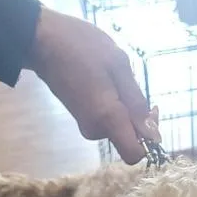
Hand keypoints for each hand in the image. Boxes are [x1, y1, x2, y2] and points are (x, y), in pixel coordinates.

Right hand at [27, 7, 159, 163]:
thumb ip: (136, 102)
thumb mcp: (118, 66)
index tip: (150, 113)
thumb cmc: (82, 47)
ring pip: (119, 127)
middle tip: (132, 83)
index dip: (149, 141)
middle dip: (138, 117)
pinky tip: (105, 80)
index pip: (134, 154)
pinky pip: (108, 120)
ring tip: (114, 75)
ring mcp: (87, 125)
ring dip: (125, 106)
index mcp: (107, 119)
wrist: (43, 41)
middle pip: (129, 139)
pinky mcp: (82, 118)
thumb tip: (153, 135)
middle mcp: (96, 130)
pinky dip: (114, 105)